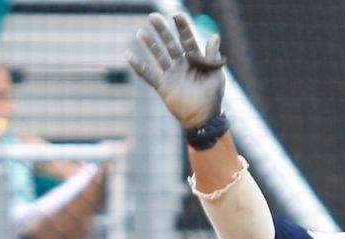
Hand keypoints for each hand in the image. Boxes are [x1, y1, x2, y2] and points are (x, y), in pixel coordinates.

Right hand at [126, 12, 225, 129]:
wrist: (204, 117)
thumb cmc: (213, 96)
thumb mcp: (216, 73)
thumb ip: (212, 55)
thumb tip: (214, 36)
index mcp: (195, 59)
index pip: (187, 38)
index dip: (182, 27)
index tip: (176, 15)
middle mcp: (181, 64)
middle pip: (169, 43)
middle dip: (162, 30)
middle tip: (153, 17)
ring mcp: (171, 74)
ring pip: (158, 55)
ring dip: (149, 44)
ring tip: (140, 32)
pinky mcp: (163, 86)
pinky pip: (148, 74)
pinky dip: (138, 66)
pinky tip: (128, 55)